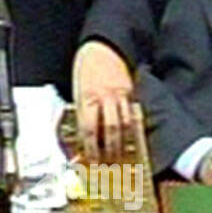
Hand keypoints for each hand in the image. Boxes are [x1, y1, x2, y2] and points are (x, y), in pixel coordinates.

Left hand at [72, 40, 138, 161]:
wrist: (102, 47)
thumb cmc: (85, 69)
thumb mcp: (77, 91)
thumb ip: (82, 114)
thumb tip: (83, 139)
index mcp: (87, 97)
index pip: (89, 129)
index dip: (90, 148)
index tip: (90, 161)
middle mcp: (105, 97)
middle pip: (110, 129)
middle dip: (110, 151)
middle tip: (109, 166)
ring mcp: (121, 95)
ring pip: (126, 123)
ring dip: (124, 143)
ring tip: (123, 159)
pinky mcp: (132, 92)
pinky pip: (134, 114)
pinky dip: (133, 128)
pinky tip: (133, 140)